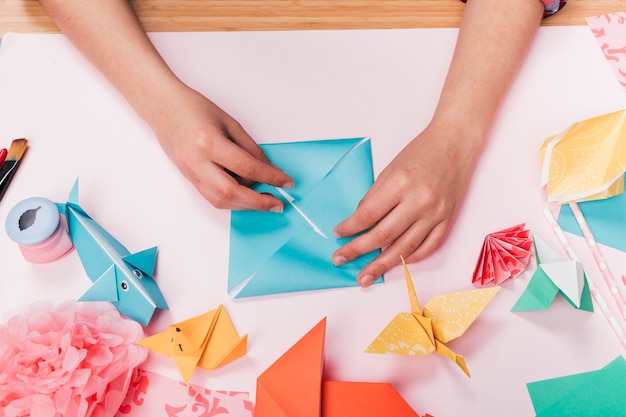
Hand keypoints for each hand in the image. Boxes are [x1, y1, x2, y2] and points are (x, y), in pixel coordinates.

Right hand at [149, 84, 292, 210]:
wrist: (163, 107)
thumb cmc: (194, 108)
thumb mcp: (230, 123)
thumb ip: (250, 148)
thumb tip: (269, 169)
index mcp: (209, 142)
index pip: (247, 167)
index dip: (270, 177)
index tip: (286, 182)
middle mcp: (197, 162)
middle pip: (232, 192)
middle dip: (258, 202)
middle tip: (278, 203)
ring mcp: (190, 173)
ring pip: (221, 200)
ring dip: (246, 205)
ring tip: (265, 201)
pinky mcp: (188, 178)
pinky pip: (212, 197)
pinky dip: (232, 201)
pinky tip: (246, 197)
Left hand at [332, 123, 481, 285]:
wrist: (455, 144)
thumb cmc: (421, 152)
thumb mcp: (390, 168)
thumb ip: (374, 196)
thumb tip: (359, 222)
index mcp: (400, 183)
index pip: (367, 215)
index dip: (349, 228)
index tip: (337, 234)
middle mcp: (419, 201)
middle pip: (382, 236)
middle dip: (357, 251)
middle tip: (339, 259)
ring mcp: (435, 214)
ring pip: (404, 248)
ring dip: (381, 265)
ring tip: (365, 277)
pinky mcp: (447, 221)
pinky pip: (427, 247)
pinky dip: (410, 258)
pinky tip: (395, 263)